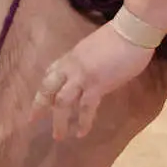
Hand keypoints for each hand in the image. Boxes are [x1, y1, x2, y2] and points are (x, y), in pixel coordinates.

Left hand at [33, 22, 154, 139]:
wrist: (132, 30)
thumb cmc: (120, 35)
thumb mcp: (96, 47)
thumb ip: (90, 60)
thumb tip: (92, 72)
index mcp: (72, 56)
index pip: (51, 72)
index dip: (45, 87)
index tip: (42, 98)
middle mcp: (71, 67)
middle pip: (48, 88)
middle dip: (39, 105)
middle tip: (33, 120)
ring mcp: (82, 76)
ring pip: (61, 102)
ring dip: (59, 121)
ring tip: (58, 136)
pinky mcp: (97, 85)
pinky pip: (86, 108)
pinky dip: (83, 122)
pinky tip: (81, 133)